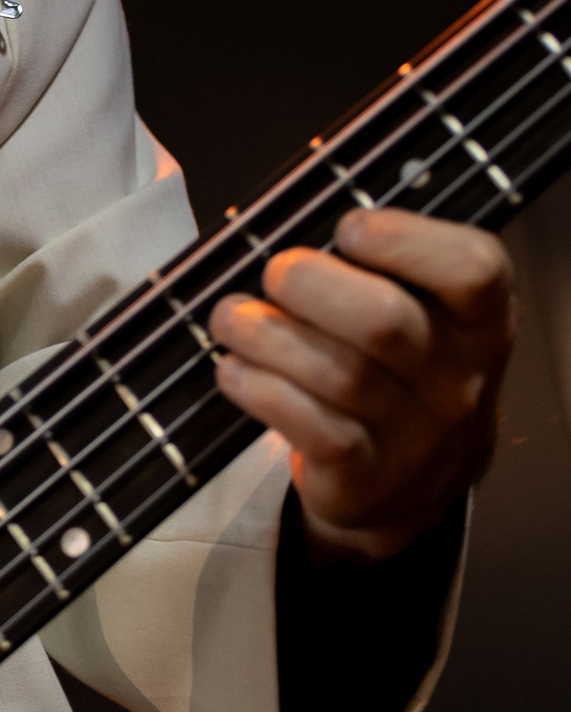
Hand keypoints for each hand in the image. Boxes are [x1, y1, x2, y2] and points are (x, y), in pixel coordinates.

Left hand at [210, 207, 513, 562]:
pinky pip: (311, 427)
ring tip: (231, 317)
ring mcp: (414, 436)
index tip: (348, 227)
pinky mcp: (364, 478)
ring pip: (338, 374)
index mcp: (480, 322)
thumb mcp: (423, 319)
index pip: (473, 270)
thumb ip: (382, 272)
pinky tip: (235, 368)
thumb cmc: (400, 375)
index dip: (405, 239)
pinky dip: (260, 389)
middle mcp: (457, 380)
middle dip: (311, 283)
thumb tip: (294, 223)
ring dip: (267, 335)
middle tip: (276, 272)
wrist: (412, 488)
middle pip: (386, 321)